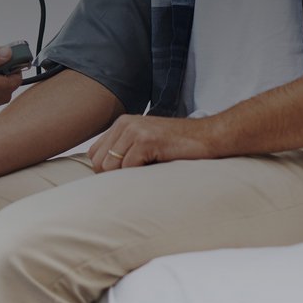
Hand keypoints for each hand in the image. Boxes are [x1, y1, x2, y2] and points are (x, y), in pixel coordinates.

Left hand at [86, 113, 221, 171]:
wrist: (208, 136)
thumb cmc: (179, 145)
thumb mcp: (146, 143)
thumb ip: (125, 151)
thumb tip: (104, 176)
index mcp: (122, 124)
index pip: (94, 154)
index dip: (106, 171)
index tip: (124, 177)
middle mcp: (125, 124)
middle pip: (99, 162)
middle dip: (114, 177)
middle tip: (136, 179)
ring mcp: (135, 131)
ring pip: (111, 167)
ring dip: (127, 177)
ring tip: (147, 173)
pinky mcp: (146, 140)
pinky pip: (128, 168)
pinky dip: (138, 176)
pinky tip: (154, 169)